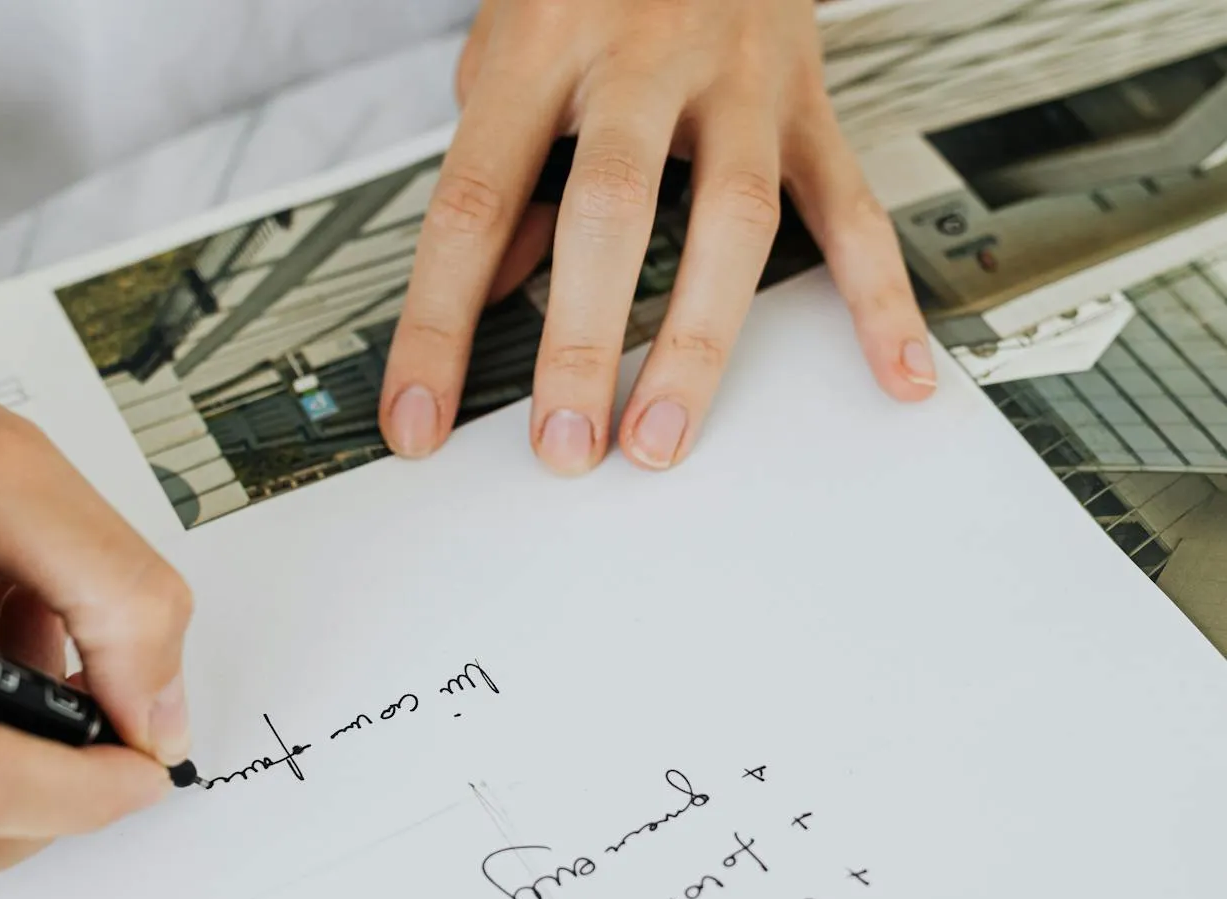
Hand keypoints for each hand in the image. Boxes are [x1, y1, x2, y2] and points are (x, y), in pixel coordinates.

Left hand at [380, 0, 934, 474]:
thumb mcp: (508, 44)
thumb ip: (501, 165)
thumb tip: (484, 295)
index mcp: (543, 46)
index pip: (474, 206)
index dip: (438, 326)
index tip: (417, 420)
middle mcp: (642, 58)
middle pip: (611, 211)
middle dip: (582, 344)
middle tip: (565, 445)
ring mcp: (738, 80)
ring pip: (733, 220)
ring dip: (698, 344)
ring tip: (664, 437)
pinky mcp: (810, 99)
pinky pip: (849, 206)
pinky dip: (876, 296)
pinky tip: (890, 369)